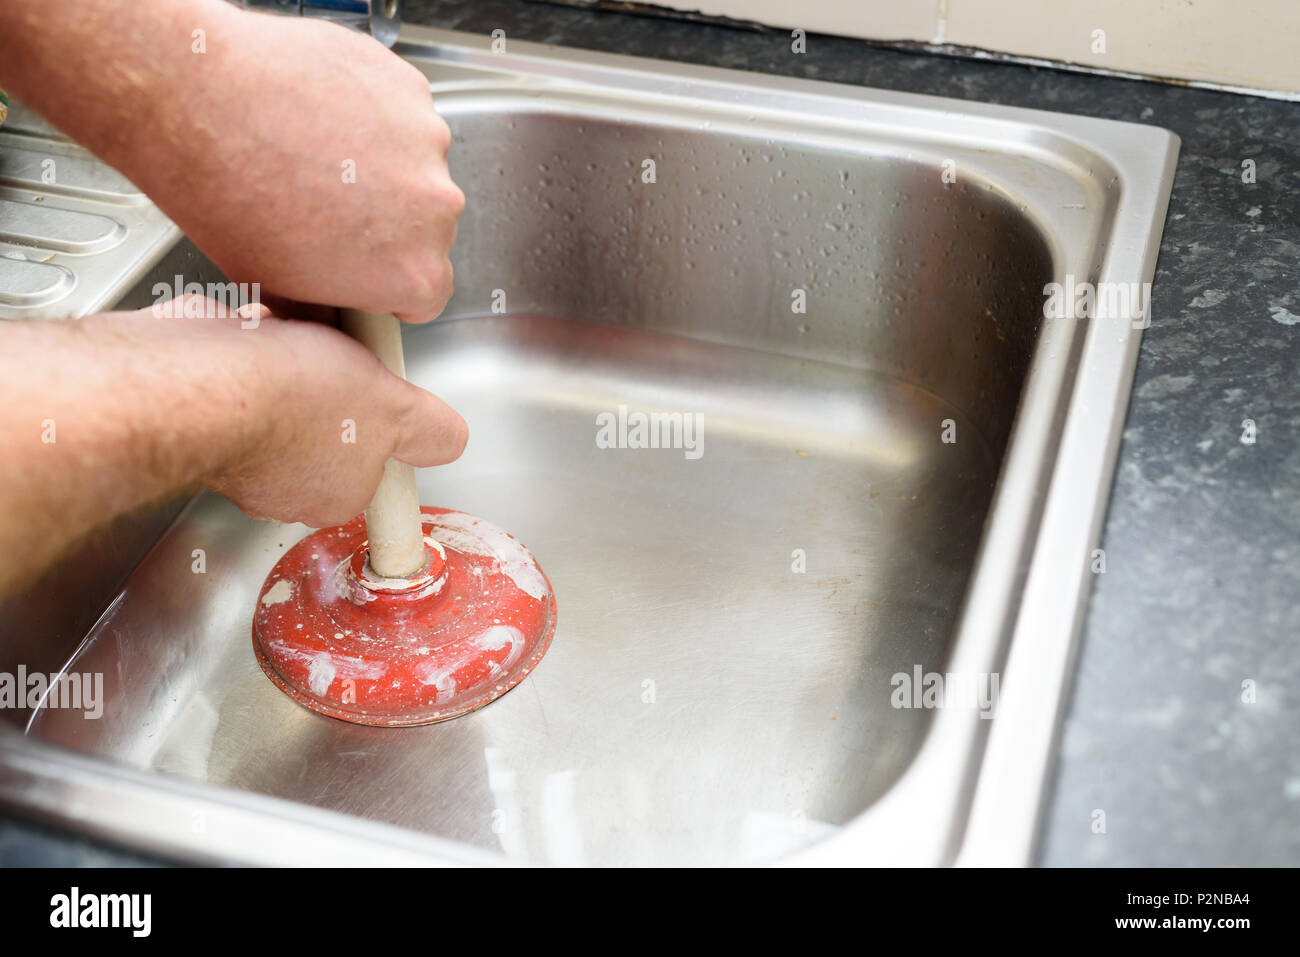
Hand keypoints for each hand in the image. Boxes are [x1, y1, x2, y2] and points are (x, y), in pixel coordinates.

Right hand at [92, 298, 468, 527]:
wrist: (192, 374)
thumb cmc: (289, 400)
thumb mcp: (391, 411)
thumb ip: (426, 430)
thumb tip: (451, 440)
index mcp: (332, 494)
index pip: (373, 463)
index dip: (378, 420)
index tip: (375, 390)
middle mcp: (279, 482)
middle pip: (328, 420)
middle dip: (334, 377)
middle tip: (339, 351)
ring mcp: (233, 442)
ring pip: (282, 387)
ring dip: (294, 351)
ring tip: (297, 331)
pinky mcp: (197, 400)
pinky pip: (238, 362)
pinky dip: (250, 337)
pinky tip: (256, 323)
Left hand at [138, 9, 464, 322]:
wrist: (197, 101)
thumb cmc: (226, 193)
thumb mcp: (270, 284)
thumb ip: (322, 303)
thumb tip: (322, 305)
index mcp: (414, 274)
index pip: (428, 295)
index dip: (390, 283)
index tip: (368, 269)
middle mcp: (436, 208)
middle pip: (426, 227)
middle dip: (385, 221)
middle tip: (324, 207)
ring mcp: (427, 141)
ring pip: (414, 165)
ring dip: (378, 164)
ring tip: (313, 155)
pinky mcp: (409, 86)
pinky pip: (399, 111)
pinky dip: (368, 114)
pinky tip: (317, 115)